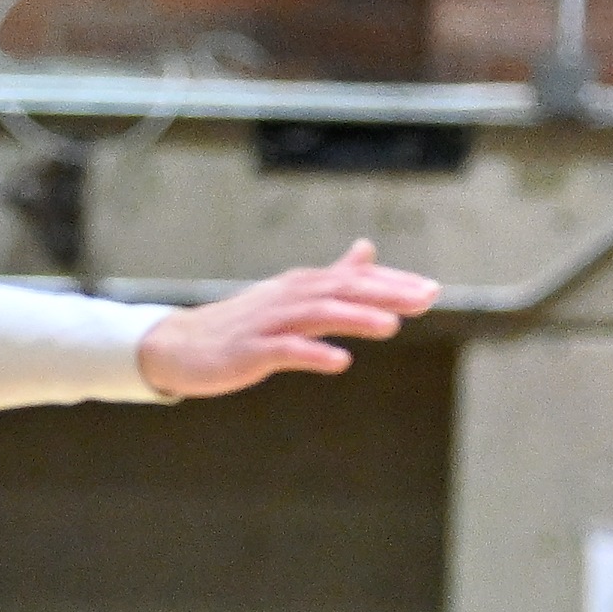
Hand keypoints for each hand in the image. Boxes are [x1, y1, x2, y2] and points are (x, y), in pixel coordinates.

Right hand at [135, 243, 437, 401]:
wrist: (181, 346)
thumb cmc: (243, 324)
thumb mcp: (293, 295)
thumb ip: (334, 275)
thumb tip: (367, 250)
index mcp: (302, 285)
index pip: (354, 279)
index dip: (392, 283)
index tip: (431, 290)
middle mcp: (288, 297)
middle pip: (342, 290)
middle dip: (385, 293)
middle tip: (426, 298)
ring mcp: (268, 324)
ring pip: (317, 315)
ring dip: (354, 318)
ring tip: (390, 325)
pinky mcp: (250, 352)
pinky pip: (285, 351)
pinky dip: (312, 353)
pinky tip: (338, 361)